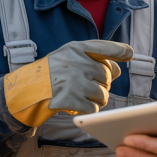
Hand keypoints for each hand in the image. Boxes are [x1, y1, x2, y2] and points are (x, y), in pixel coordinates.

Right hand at [3, 40, 132, 126]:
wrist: (27, 90)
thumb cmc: (53, 72)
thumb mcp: (69, 57)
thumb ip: (93, 58)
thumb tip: (118, 70)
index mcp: (76, 49)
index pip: (103, 47)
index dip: (119, 51)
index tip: (129, 54)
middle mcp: (76, 63)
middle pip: (107, 76)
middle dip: (102, 84)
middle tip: (89, 86)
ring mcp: (73, 81)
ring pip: (103, 94)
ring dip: (98, 99)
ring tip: (84, 96)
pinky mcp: (70, 100)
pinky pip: (93, 108)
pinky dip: (89, 109)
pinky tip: (79, 105)